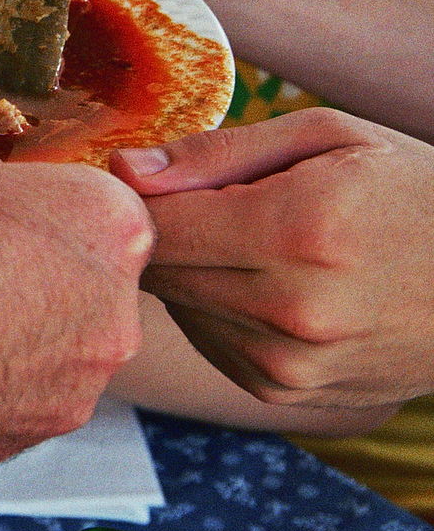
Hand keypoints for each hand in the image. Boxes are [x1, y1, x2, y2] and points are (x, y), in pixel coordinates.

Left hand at [111, 108, 433, 407]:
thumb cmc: (409, 191)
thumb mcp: (327, 137)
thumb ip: (217, 152)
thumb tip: (126, 170)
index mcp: (299, 231)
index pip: (155, 222)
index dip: (143, 196)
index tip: (159, 178)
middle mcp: (290, 309)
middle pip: (158, 269)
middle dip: (169, 233)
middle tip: (214, 206)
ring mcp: (287, 363)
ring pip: (177, 307)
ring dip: (195, 273)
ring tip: (257, 245)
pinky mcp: (282, 394)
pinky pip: (206, 341)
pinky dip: (219, 311)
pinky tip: (270, 286)